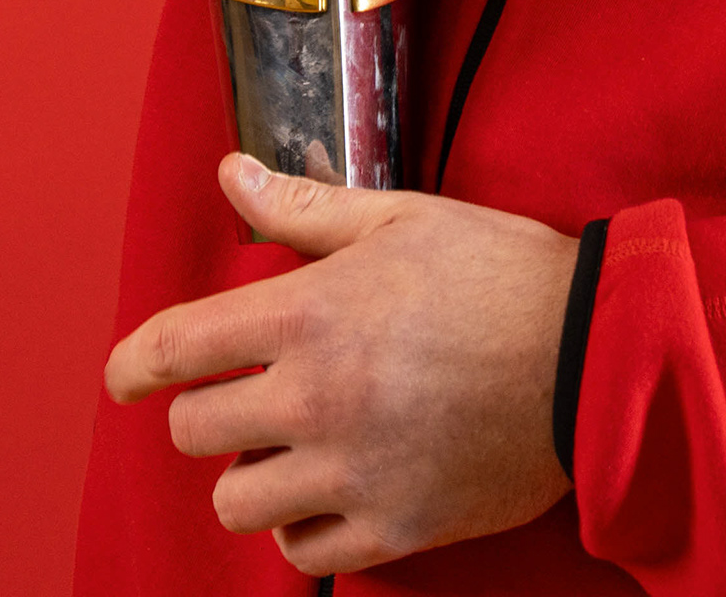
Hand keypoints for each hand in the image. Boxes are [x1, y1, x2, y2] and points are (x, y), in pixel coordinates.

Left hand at [106, 155, 579, 574]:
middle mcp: (317, 399)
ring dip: (250, 474)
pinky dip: (302, 526)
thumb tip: (230, 175)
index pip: (174, 349)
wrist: (598, 356)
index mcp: (309, 315)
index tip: (126, 374)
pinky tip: (328, 490)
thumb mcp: (400, 219)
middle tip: (241, 396)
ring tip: (287, 448)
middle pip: (192, 432)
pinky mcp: (395, 525)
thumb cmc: (502, 275)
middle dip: (204, 411)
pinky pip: (302, 551)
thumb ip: (303, 208)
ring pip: (237, 502)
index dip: (132, 364)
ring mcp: (353, 472)